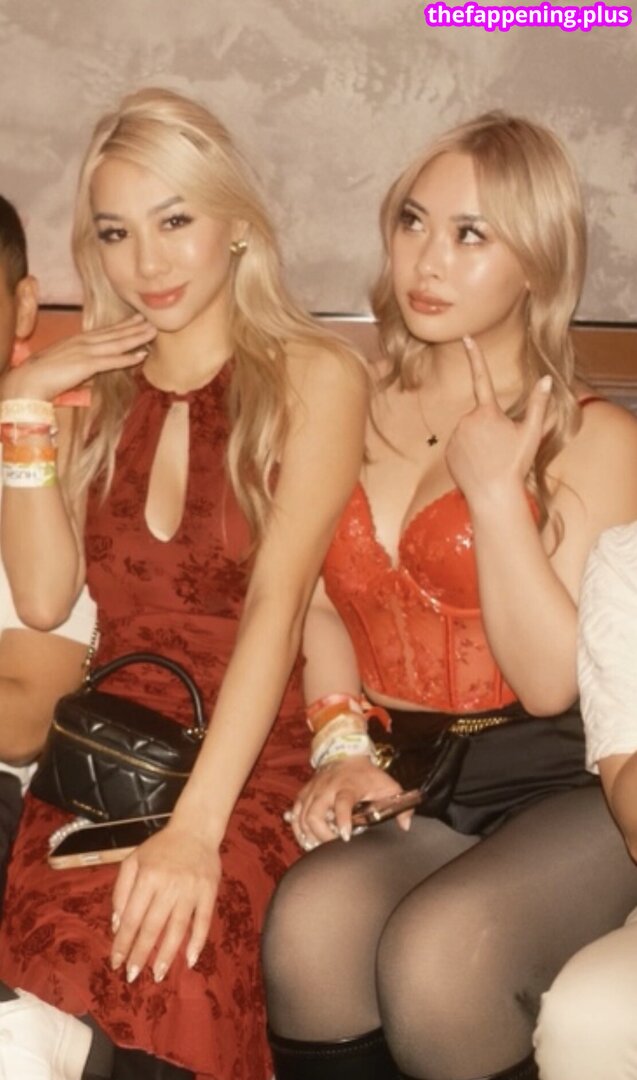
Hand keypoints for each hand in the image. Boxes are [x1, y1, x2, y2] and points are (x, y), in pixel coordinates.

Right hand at [1, 315, 156, 401]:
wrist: (29, 380)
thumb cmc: (44, 375)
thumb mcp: (67, 365)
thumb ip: (83, 365)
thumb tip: (95, 370)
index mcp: (79, 340)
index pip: (106, 331)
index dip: (124, 325)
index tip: (138, 319)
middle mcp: (84, 342)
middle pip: (115, 333)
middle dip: (135, 327)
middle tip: (152, 320)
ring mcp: (85, 352)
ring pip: (117, 343)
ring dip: (136, 338)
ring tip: (152, 332)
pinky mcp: (86, 364)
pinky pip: (111, 360)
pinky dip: (127, 358)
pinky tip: (141, 355)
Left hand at [110, 822, 219, 983]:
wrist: (196, 830)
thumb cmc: (160, 847)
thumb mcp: (133, 860)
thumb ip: (121, 890)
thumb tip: (118, 925)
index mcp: (147, 877)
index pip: (132, 917)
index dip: (123, 942)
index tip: (116, 962)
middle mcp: (169, 885)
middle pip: (152, 927)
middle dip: (141, 954)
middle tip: (132, 976)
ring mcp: (191, 890)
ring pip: (177, 928)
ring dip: (167, 954)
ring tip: (158, 975)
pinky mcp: (209, 892)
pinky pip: (203, 921)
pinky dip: (198, 941)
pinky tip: (190, 959)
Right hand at [287, 756, 407, 848]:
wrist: (345, 753)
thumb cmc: (367, 774)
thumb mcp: (388, 785)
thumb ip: (400, 806)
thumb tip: (406, 826)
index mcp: (348, 786)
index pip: (342, 803)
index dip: (342, 819)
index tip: (345, 836)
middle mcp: (327, 788)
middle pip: (314, 814)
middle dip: (321, 835)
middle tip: (332, 845)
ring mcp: (313, 790)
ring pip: (300, 816)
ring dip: (307, 835)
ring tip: (318, 846)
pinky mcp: (304, 793)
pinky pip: (294, 813)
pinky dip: (297, 828)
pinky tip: (304, 837)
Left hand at [445, 336, 551, 507]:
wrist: (492, 495)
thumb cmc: (515, 465)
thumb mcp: (532, 434)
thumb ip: (539, 405)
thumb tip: (546, 379)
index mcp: (487, 412)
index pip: (482, 378)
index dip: (475, 356)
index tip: (466, 337)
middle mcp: (467, 420)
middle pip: (481, 415)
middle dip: (491, 427)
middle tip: (501, 449)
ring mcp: (454, 436)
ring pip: (470, 431)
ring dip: (479, 441)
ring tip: (490, 460)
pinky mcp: (448, 452)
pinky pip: (460, 446)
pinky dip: (469, 453)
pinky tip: (478, 466)